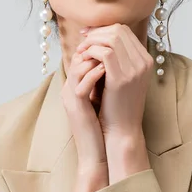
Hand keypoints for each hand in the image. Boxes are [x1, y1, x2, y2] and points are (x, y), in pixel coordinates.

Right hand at [60, 50, 107, 172]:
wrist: (97, 151)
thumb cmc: (103, 122)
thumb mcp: (103, 93)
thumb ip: (105, 76)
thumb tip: (120, 57)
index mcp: (76, 82)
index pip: (83, 54)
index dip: (97, 45)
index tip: (115, 41)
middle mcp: (70, 86)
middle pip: (78, 56)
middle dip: (97, 47)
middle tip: (114, 43)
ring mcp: (70, 96)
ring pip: (77, 67)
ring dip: (96, 58)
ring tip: (112, 53)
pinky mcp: (75, 107)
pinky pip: (81, 85)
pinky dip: (94, 74)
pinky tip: (108, 70)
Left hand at [76, 24, 153, 138]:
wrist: (122, 129)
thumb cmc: (117, 102)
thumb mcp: (123, 75)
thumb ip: (117, 56)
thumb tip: (98, 35)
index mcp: (146, 59)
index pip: (124, 30)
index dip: (103, 29)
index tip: (88, 34)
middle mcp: (144, 61)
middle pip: (118, 30)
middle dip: (96, 32)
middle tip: (82, 41)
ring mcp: (135, 69)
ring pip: (111, 38)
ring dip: (92, 41)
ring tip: (81, 50)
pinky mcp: (121, 78)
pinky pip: (105, 52)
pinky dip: (91, 51)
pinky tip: (84, 58)